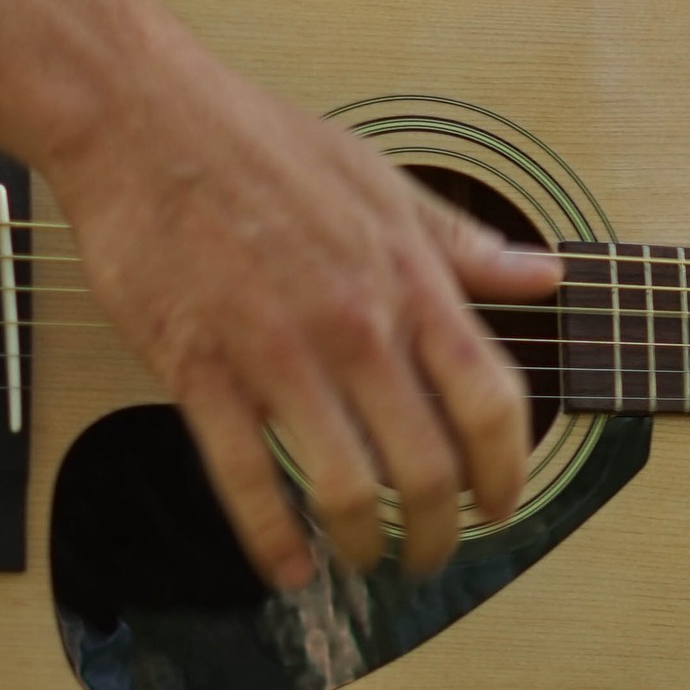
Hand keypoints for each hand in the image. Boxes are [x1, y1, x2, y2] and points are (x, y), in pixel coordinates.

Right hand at [50, 27, 560, 590]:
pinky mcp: (197, 368)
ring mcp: (276, 352)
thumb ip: (464, 245)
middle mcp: (354, 324)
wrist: (145, 120)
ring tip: (367, 563)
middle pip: (426, 466)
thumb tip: (544, 276)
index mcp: (407, 279)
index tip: (501, 504)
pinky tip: (287, 569)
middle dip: (439, 532)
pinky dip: (272, 541)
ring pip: (344, 487)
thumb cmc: (262, 145)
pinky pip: (245, 477)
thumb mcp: (382, 182)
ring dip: (365, 546)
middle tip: (433, 555)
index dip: (507, 471)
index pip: (489, 399)